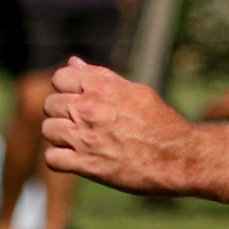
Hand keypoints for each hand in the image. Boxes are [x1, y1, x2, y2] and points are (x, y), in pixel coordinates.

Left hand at [42, 58, 194, 192]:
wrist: (180, 157)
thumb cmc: (162, 124)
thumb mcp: (135, 91)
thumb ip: (101, 77)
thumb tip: (74, 62)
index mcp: (101, 87)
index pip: (60, 77)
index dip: (66, 89)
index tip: (78, 101)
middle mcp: (89, 109)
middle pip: (50, 105)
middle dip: (62, 114)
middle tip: (81, 126)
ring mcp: (86, 138)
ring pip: (48, 130)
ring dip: (58, 137)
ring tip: (77, 144)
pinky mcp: (88, 165)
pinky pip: (52, 159)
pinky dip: (59, 161)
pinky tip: (74, 160)